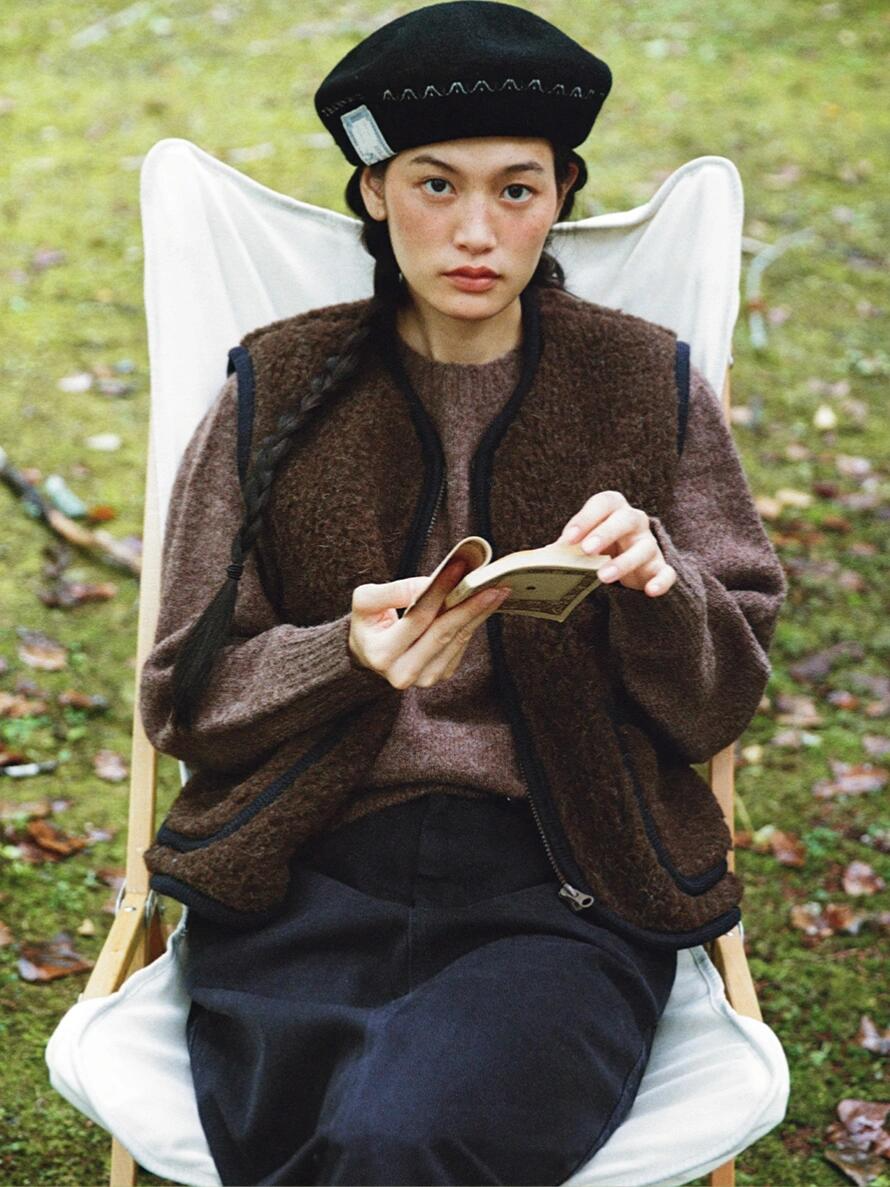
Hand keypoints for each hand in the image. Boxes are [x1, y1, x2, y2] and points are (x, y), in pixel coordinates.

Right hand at [348, 559, 510, 688]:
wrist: (369, 653)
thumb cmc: (368, 623)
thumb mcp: (366, 601)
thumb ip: (393, 591)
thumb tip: (430, 584)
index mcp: (382, 655)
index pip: (417, 617)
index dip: (439, 591)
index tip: (459, 567)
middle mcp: (403, 673)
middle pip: (443, 633)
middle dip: (470, 605)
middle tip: (493, 584)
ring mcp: (424, 678)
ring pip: (457, 640)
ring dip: (478, 614)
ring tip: (496, 592)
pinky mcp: (440, 674)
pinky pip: (461, 645)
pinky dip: (472, 623)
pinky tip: (483, 606)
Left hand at [555, 490, 676, 596]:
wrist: (627, 561)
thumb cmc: (598, 546)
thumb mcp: (582, 542)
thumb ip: (566, 547)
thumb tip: (541, 558)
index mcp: (613, 509)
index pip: (603, 503)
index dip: (585, 518)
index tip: (568, 538)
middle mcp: (635, 521)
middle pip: (626, 519)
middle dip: (605, 533)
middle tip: (586, 549)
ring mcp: (649, 544)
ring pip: (644, 548)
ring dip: (624, 562)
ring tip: (603, 576)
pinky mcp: (659, 567)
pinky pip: (667, 572)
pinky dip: (661, 581)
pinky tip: (649, 591)